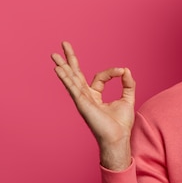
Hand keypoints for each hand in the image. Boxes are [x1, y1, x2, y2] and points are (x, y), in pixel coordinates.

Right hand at [51, 41, 134, 170]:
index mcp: (95, 95)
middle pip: (75, 74)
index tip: (122, 72)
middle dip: (70, 59)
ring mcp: (82, 100)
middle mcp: (86, 96)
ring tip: (54, 55)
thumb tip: (127, 70)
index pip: (99, 77)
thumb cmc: (121, 124)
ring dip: (63, 67)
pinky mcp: (82, 104)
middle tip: (64, 44)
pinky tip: (59, 69)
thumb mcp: (128, 99)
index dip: (112, 72)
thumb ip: (128, 84)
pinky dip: (66, 78)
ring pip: (71, 80)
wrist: (118, 138)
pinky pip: (73, 88)